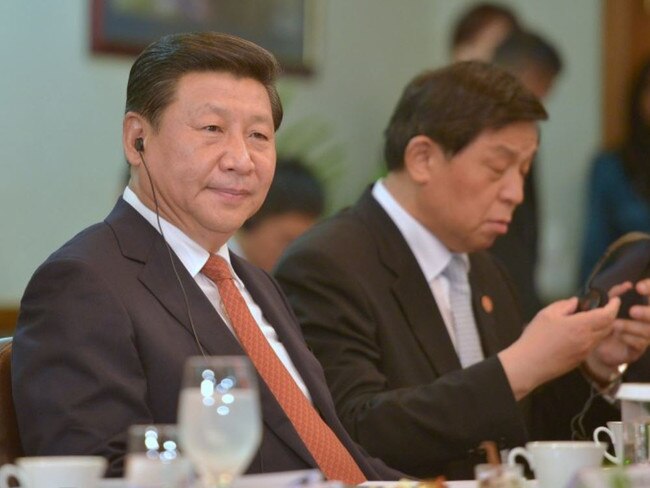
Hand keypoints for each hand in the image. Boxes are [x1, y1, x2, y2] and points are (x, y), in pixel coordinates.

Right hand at [499, 296, 619, 399]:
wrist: (529, 363)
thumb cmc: (535, 338)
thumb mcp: (546, 314)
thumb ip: (564, 305)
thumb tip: (575, 302)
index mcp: (580, 326)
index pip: (607, 315)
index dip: (614, 306)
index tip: (614, 300)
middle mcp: (588, 339)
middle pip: (609, 326)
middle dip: (609, 316)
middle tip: (602, 308)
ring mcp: (586, 351)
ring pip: (602, 336)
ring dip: (601, 327)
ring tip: (589, 320)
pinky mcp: (581, 360)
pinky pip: (593, 345)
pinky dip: (593, 336)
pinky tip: (579, 333)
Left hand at [586, 279, 649, 376]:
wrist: (596, 344)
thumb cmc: (604, 321)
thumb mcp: (606, 306)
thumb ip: (615, 294)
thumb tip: (627, 285)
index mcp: (642, 306)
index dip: (649, 288)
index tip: (638, 287)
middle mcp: (647, 320)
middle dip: (646, 313)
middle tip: (632, 311)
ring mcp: (645, 335)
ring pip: (648, 330)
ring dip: (632, 327)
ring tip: (615, 325)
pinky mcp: (639, 349)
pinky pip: (640, 344)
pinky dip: (629, 338)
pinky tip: (619, 336)